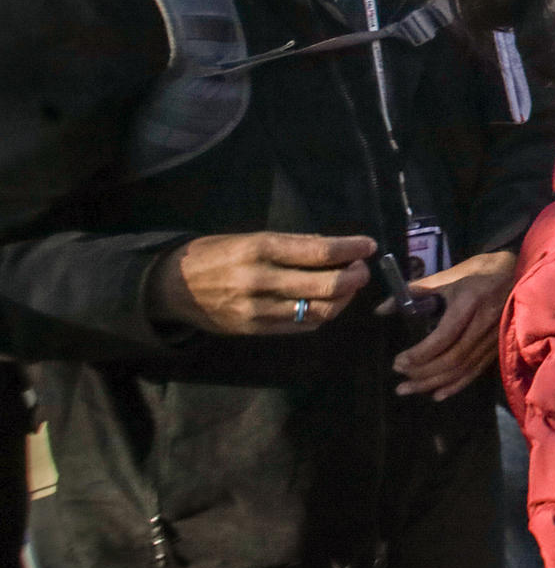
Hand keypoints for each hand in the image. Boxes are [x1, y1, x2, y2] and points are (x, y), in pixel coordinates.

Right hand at [150, 232, 375, 334]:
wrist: (172, 286)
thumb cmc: (216, 254)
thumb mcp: (249, 238)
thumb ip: (292, 244)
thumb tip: (335, 248)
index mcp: (259, 248)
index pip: (318, 252)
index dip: (350, 249)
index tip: (369, 245)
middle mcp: (260, 280)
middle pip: (326, 285)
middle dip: (354, 277)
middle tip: (363, 268)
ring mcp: (258, 309)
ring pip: (319, 310)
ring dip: (344, 299)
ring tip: (350, 286)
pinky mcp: (256, 330)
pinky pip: (302, 326)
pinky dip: (323, 314)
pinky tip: (328, 303)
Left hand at [388, 251, 516, 400]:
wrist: (517, 272)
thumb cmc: (479, 271)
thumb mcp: (447, 276)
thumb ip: (415, 291)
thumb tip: (381, 309)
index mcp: (469, 302)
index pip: (444, 336)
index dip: (421, 354)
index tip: (399, 361)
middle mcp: (484, 323)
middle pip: (453, 358)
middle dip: (424, 372)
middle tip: (400, 378)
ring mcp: (493, 338)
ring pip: (464, 368)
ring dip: (435, 383)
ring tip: (410, 389)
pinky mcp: (497, 347)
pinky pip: (476, 371)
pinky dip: (456, 385)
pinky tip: (438, 394)